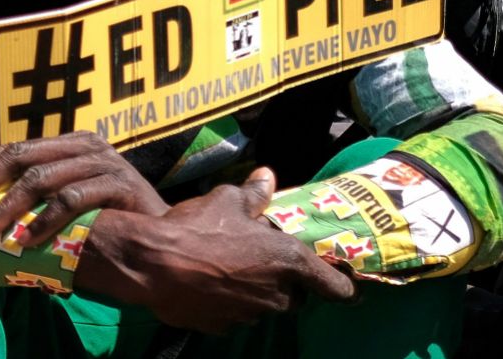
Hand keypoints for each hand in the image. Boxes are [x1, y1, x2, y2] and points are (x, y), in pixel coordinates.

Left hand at [0, 131, 167, 246]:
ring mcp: (104, 162)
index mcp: (71, 144)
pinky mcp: (118, 184)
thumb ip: (40, 199)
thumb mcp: (70, 204)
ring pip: (43, 178)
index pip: (18, 147)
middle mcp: (86, 146)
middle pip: (24, 157)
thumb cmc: (111, 221)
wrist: (162, 236)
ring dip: (8, 208)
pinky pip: (72, 200)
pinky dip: (45, 221)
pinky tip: (25, 240)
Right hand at [75, 167, 357, 332]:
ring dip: (257, 291)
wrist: (155, 264)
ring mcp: (250, 315)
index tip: (346, 286)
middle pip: (295, 297)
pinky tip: (210, 283)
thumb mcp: (228, 199)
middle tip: (267, 262)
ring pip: (264, 306)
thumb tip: (268, 176)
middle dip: (287, 284)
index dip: (341, 285)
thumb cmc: (200, 227)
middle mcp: (276, 295)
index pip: (331, 285)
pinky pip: (236, 314)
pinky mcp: (223, 327)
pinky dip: (231, 302)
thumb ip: (254, 194)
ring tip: (233, 268)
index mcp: (288, 261)